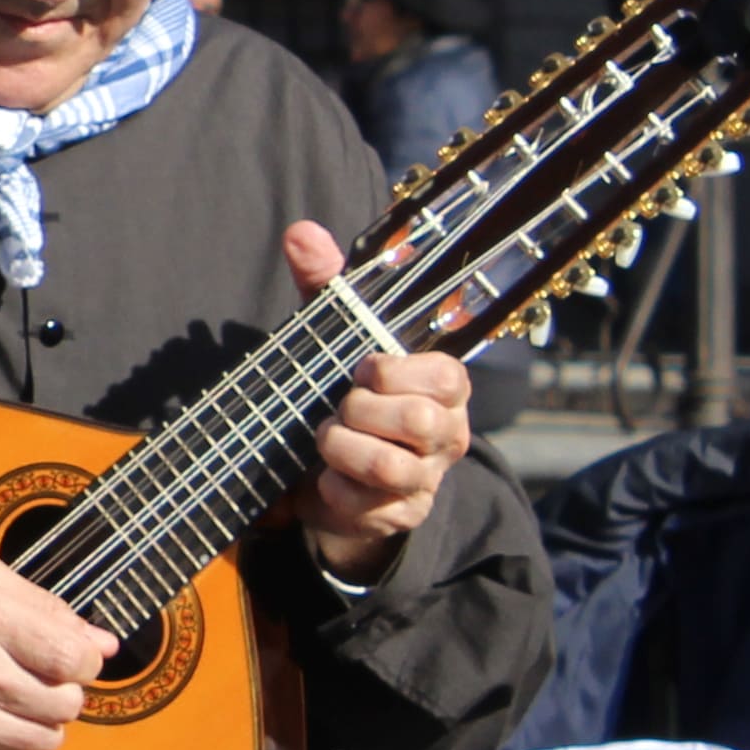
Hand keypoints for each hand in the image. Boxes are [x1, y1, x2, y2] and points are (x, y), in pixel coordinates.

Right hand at [0, 557, 109, 749]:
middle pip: (67, 704)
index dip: (85, 659)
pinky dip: (10, 742)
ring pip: (47, 741)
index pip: (76, 659)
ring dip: (40, 719)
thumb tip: (105, 646)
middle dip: (63, 689)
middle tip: (34, 672)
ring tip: (11, 695)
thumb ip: (47, 608)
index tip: (69, 653)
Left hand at [286, 220, 473, 583]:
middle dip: (362, 412)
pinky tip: (325, 478)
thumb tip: (301, 233)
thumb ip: (325, 284)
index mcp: (443, 386)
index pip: (446, 375)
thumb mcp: (333, 336)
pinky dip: (333, 489)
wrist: (331, 475)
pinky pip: (366, 505)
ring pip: (392, 467)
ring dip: (343, 449)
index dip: (396, 371)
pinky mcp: (400, 516)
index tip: (363, 369)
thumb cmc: (345, 393)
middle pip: (420, 422)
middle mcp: (447, 433)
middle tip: (340, 407)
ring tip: (327, 439)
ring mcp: (427, 478)